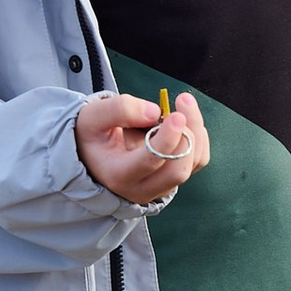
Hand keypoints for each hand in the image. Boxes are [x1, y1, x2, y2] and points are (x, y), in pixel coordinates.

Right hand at [76, 87, 206, 204]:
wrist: (91, 155)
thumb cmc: (91, 136)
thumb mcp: (92, 117)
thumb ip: (119, 110)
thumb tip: (155, 112)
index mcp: (118, 175)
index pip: (151, 161)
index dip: (168, 138)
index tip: (176, 114)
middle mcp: (141, 188)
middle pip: (178, 169)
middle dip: (187, 133)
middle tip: (182, 101)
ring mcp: (160, 187)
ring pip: (193, 163)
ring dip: (196, 131)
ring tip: (184, 102)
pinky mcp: (172, 178)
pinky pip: (198, 160)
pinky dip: (199, 138)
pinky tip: (186, 119)